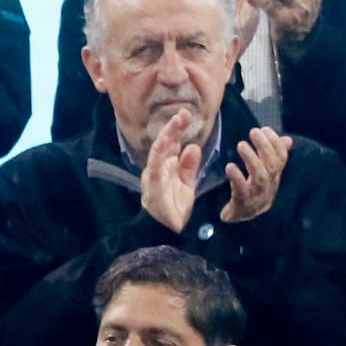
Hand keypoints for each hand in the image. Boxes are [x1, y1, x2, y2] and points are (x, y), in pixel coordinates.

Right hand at [139, 109, 201, 233]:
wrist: (167, 232)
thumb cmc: (174, 210)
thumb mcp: (187, 186)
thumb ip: (189, 167)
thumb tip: (193, 146)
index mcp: (167, 168)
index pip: (172, 145)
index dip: (178, 130)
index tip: (188, 115)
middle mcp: (158, 169)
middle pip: (165, 144)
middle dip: (174, 127)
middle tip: (184, 112)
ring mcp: (153, 176)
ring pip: (159, 151)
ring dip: (168, 135)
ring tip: (177, 121)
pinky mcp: (152, 187)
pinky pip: (155, 168)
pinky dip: (162, 156)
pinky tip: (168, 143)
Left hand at [221, 126, 290, 222]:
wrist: (238, 222)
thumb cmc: (251, 193)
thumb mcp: (263, 174)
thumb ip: (273, 156)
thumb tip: (288, 139)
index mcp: (274, 179)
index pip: (282, 159)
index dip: (276, 143)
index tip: (265, 128)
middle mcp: (269, 188)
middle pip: (272, 167)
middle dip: (264, 147)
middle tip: (253, 132)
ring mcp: (257, 198)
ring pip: (260, 178)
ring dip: (252, 159)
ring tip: (241, 145)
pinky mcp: (242, 205)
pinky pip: (242, 191)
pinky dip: (237, 177)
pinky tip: (230, 166)